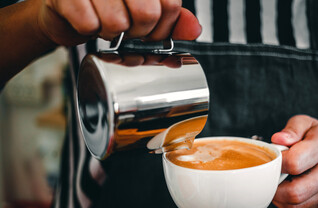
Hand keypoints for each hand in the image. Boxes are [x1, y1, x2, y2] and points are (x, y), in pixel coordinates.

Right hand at [36, 0, 201, 45]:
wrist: (65, 6)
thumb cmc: (106, 6)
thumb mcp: (143, 11)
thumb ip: (172, 20)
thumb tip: (194, 30)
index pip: (170, 4)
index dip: (163, 28)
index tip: (153, 34)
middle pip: (147, 14)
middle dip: (138, 33)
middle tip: (128, 29)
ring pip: (118, 24)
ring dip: (111, 33)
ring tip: (105, 23)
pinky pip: (89, 25)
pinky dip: (89, 31)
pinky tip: (88, 20)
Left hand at [271, 115, 317, 207]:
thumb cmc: (316, 138)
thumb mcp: (305, 124)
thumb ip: (291, 129)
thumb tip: (278, 140)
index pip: (294, 162)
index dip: (277, 162)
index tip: (273, 157)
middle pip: (295, 191)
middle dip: (275, 185)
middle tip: (270, 174)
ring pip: (295, 205)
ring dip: (277, 196)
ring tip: (274, 181)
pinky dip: (283, 203)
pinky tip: (282, 189)